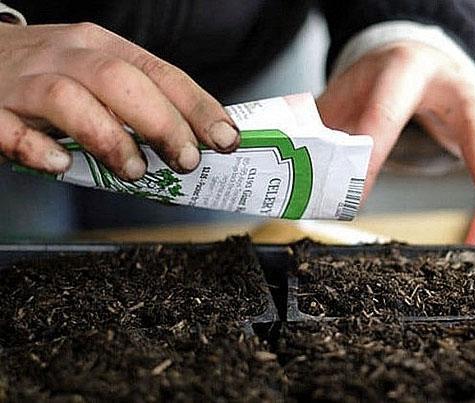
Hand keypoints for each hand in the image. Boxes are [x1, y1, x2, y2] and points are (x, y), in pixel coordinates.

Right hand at [0, 22, 239, 179]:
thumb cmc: (51, 76)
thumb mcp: (98, 76)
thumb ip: (138, 103)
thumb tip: (194, 143)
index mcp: (102, 48)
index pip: (160, 73)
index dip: (197, 106)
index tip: (225, 137)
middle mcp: (66, 57)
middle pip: (120, 81)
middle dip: (162, 123)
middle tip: (185, 160)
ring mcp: (24, 81)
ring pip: (69, 99)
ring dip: (109, 138)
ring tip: (133, 171)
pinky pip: (9, 127)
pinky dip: (37, 148)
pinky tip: (60, 165)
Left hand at [317, 41, 474, 195]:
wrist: (402, 69)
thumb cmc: (369, 90)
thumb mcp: (336, 108)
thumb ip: (319, 141)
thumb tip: (297, 186)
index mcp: (398, 69)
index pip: (389, 107)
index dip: (376, 149)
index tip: (361, 191)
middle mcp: (443, 76)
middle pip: (469, 101)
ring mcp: (472, 90)